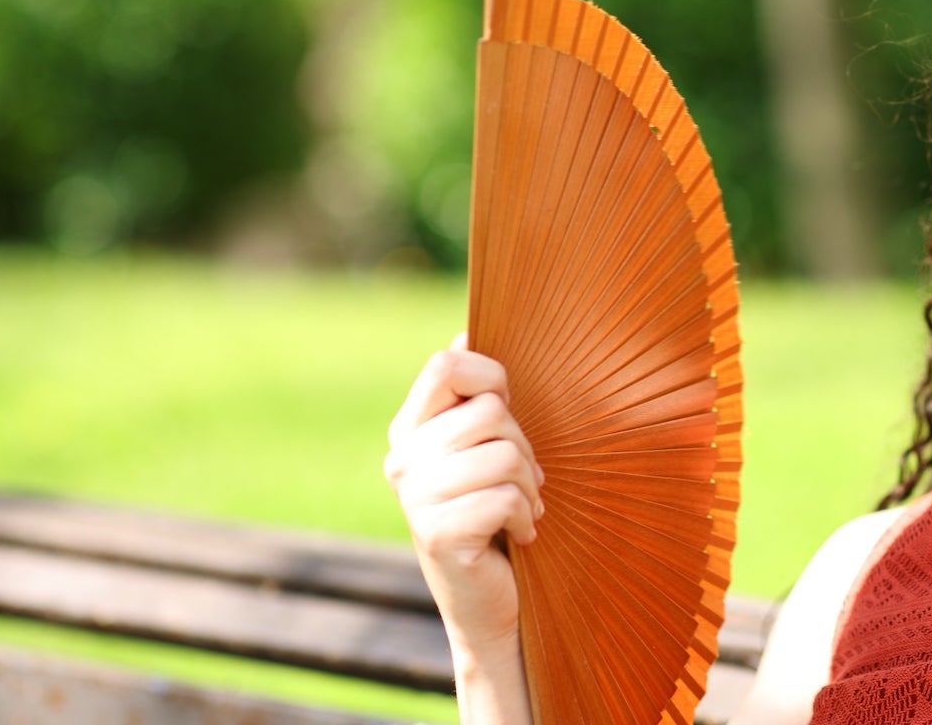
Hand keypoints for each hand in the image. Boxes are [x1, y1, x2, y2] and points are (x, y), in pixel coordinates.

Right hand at [385, 335, 544, 652]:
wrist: (489, 601)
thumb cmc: (496, 514)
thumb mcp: (485, 449)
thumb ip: (473, 398)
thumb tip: (466, 330)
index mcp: (409, 429)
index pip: (446, 365)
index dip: (492, 377)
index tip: (507, 412)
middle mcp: (402, 459)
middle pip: (489, 411)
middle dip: (524, 446)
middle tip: (523, 480)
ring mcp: (414, 498)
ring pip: (504, 454)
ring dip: (529, 486)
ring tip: (521, 509)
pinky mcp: (437, 533)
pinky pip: (506, 497)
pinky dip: (527, 517)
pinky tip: (518, 535)